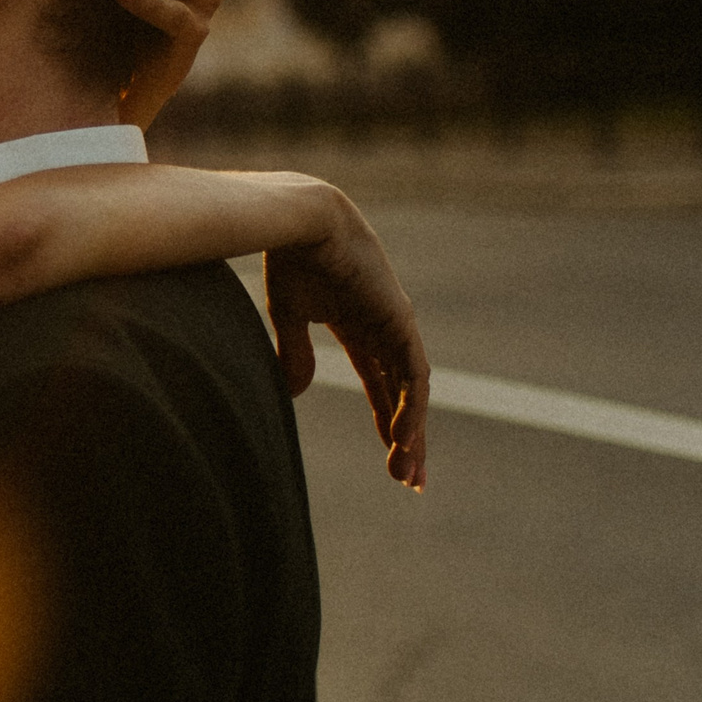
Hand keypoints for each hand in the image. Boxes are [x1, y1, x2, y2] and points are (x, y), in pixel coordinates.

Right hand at [257, 181, 429, 488]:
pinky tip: (404, 438)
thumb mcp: (289, 317)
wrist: (300, 221)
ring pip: (413, 392)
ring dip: (412, 434)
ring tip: (408, 472)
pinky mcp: (398, 320)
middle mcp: (386, 330)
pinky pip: (412, 375)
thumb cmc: (290, 258)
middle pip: (404, 396)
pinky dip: (410, 408)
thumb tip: (296, 394)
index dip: (385, 423)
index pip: (382, 386)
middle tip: (410, 481)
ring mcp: (397, 325)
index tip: (390, 460)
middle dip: (407, 440)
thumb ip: (296, 354)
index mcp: (361, 329)